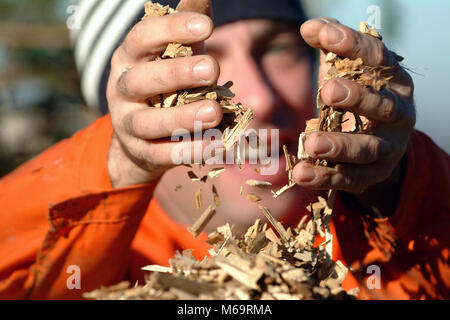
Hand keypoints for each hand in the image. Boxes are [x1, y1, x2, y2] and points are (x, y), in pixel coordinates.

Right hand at [107, 1, 221, 187]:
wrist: (139, 137)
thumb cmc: (163, 87)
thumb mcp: (171, 56)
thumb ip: (184, 30)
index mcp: (128, 59)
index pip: (141, 38)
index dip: (171, 29)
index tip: (207, 26)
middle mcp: (121, 90)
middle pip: (141, 80)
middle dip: (177, 73)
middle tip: (213, 68)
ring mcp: (127, 124)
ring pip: (148, 122)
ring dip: (182, 117)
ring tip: (215, 112)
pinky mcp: (141, 152)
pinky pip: (162, 154)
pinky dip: (188, 151)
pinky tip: (214, 145)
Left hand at [293, 18, 414, 206]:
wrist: (378, 146)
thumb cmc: (358, 99)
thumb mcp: (348, 72)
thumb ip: (332, 48)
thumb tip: (310, 27)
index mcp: (392, 81)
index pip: (377, 59)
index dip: (352, 45)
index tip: (322, 34)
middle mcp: (397, 114)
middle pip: (382, 106)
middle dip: (356, 98)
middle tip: (328, 91)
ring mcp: (387, 148)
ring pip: (367, 148)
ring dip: (339, 145)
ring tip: (311, 143)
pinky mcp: (371, 175)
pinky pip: (349, 178)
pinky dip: (325, 177)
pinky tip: (301, 174)